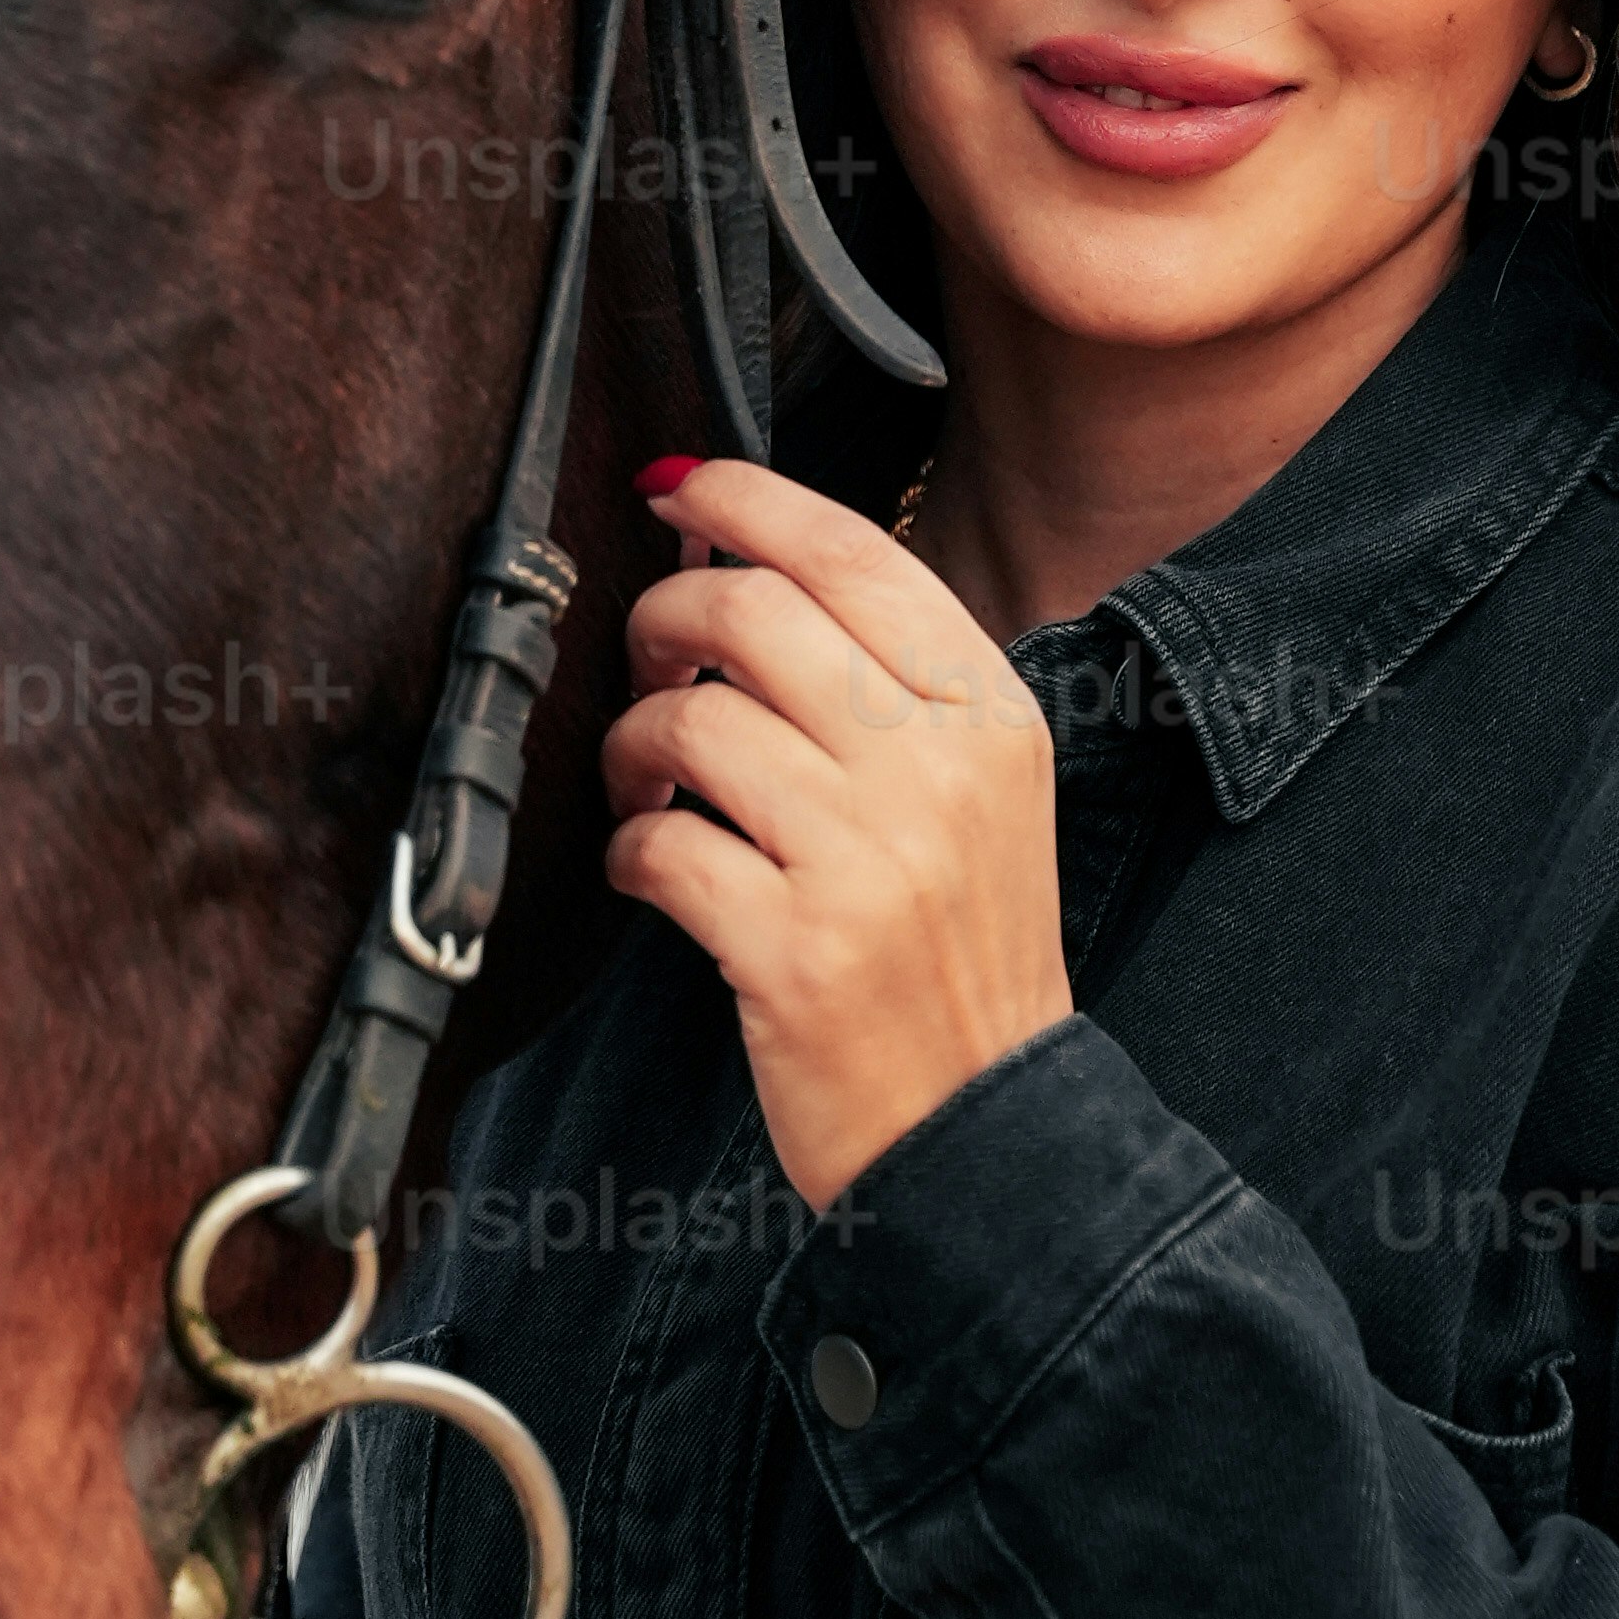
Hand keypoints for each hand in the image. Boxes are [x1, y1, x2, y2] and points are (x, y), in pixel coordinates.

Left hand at [602, 458, 1069, 1210]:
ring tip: (645, 780)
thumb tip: (737, 560)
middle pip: (752, 611)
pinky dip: (627, 847)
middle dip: (665, 615)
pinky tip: (648, 867)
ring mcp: (869, 860)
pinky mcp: (796, 950)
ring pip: (691, 718)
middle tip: (648, 656)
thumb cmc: (961, 953)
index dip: (741, 498)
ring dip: (633, 742)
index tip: (674, 488)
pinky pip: (659, 844)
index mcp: (991, 715)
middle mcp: (939, 771)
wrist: (988, 1130)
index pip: (850, 551)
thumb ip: (884, 682)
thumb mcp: (977, 792)